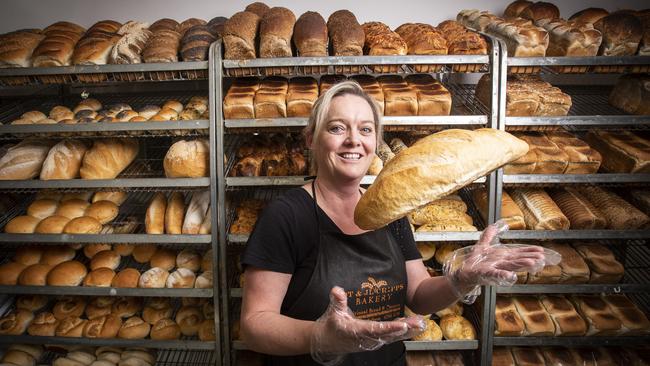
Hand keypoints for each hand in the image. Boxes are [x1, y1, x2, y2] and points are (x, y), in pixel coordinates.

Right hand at [310, 287, 424, 365]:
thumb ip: (337, 301)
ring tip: (421, 323)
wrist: (328, 342)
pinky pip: (391, 337)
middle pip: (390, 335)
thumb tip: (337, 289)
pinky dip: (403, 333)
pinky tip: (413, 326)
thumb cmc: (332, 326)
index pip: (376, 330)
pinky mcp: (375, 341)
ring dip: (408, 331)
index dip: (390, 328)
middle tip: (420, 323)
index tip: (403, 325)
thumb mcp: (333, 312)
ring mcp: (372, 341)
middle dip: (406, 330)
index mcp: (357, 331)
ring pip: (393, 337)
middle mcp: (367, 339)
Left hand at [444, 220, 547, 302]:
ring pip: (510, 266)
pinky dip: (503, 275)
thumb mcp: (482, 246)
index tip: (541, 250)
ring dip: (521, 265)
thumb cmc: (475, 262)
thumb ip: (488, 236)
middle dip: (529, 258)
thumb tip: (494, 225)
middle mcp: (501, 263)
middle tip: (542, 257)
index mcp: (501, 256)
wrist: (463, 272)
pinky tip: (510, 275)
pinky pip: (496, 274)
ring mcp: (495, 268)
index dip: (529, 251)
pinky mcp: (486, 274)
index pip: (518, 253)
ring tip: (532, 263)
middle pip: (517, 259)